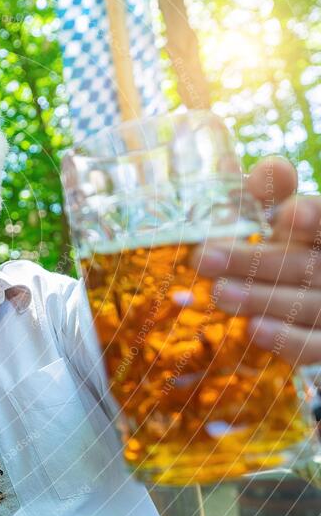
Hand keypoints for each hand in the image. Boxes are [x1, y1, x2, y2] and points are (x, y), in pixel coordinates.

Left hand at [191, 157, 320, 365]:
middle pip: (308, 264)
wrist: (309, 318)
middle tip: (205, 257)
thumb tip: (254, 167)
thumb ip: (268, 196)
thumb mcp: (280, 224)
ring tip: (219, 292)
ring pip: (311, 305)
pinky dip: (288, 339)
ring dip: (264, 298)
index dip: (312, 217)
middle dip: (257, 260)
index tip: (288, 213)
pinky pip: (316, 348)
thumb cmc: (288, 257)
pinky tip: (254, 329)